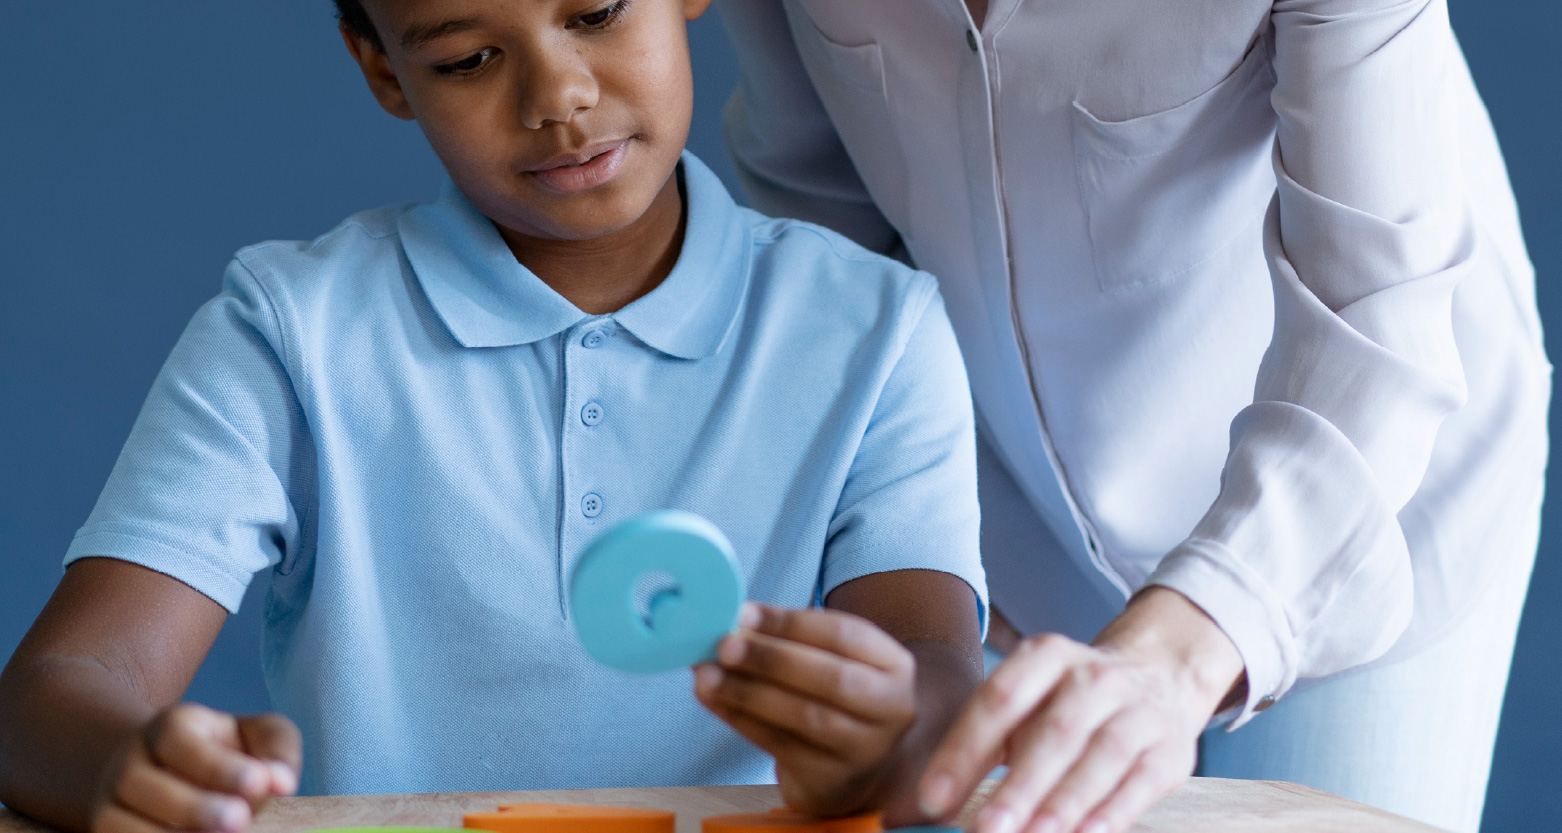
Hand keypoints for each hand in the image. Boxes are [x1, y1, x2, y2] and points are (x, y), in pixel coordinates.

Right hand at [89, 703, 300, 832]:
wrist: (172, 773)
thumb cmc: (229, 754)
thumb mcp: (258, 737)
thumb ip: (277, 751)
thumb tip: (283, 783)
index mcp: (170, 727)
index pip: (178, 739)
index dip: (216, 765)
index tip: (258, 782)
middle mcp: (128, 762)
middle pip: (138, 782)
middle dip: (192, 807)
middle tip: (239, 821)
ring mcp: (107, 802)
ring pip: (114, 823)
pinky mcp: (103, 832)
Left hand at [694, 602, 917, 816]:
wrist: (861, 766)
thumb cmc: (838, 698)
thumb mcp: (834, 661)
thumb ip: (793, 640)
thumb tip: (731, 624)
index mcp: (895, 666)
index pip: (845, 635)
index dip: (792, 623)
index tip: (745, 612)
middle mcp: (891, 709)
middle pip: (831, 679)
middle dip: (772, 659)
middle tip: (725, 644)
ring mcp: (864, 750)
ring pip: (804, 716)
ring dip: (748, 692)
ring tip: (708, 674)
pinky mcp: (831, 780)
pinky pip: (778, 745)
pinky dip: (740, 719)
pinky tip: (714, 699)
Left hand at [916, 588, 1243, 832]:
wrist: (1160, 676)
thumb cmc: (1066, 704)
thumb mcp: (1019, 712)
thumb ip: (966, 756)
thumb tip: (903, 814)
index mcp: (1045, 657)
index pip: (998, 699)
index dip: (963, 750)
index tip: (932, 800)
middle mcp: (1093, 677)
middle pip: (1053, 732)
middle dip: (1017, 786)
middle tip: (983, 831)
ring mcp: (1137, 710)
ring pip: (1100, 757)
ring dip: (1062, 804)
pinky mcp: (1170, 749)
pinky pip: (1140, 783)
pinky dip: (1111, 813)